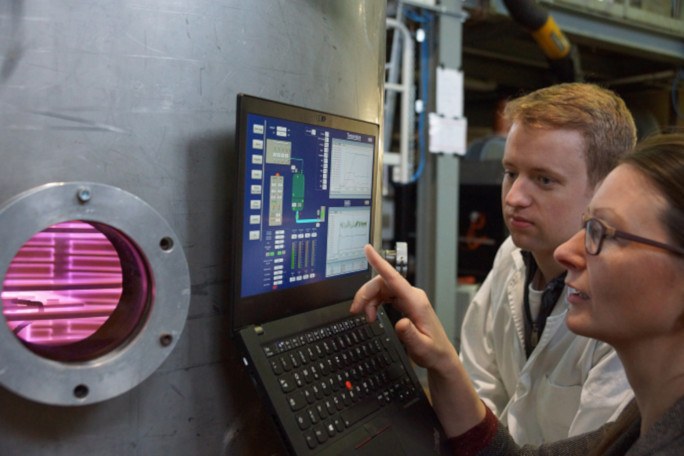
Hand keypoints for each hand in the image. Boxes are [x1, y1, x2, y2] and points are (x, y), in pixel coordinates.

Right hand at [350, 245, 457, 373]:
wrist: (440, 356)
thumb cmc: (433, 351)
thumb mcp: (422, 348)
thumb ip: (411, 335)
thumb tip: (401, 323)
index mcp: (416, 302)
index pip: (394, 278)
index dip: (379, 263)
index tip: (368, 249)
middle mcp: (413, 296)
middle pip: (382, 283)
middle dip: (365, 293)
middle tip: (355, 310)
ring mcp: (409, 298)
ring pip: (381, 288)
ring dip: (369, 300)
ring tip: (366, 317)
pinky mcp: (405, 302)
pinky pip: (385, 295)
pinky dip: (374, 303)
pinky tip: (372, 315)